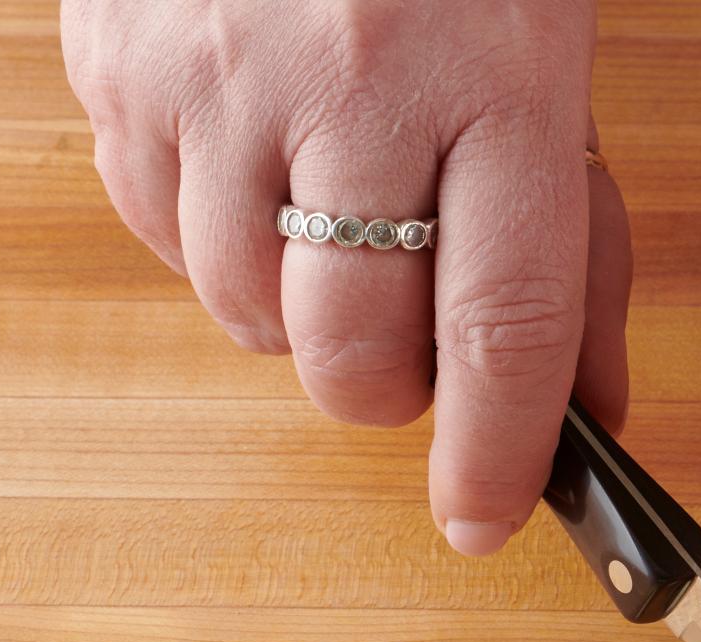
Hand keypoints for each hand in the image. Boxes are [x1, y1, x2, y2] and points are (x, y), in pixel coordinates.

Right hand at [61, 0, 631, 554]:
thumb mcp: (559, 74)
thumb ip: (580, 252)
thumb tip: (582, 414)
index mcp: (500, 83)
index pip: (504, 328)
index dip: (495, 452)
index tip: (483, 519)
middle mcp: (353, 82)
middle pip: (352, 348)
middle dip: (388, 390)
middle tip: (412, 342)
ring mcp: (218, 71)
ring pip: (242, 310)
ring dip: (298, 315)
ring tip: (335, 219)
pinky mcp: (118, 62)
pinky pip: (155, 233)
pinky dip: (213, 241)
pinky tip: (260, 167)